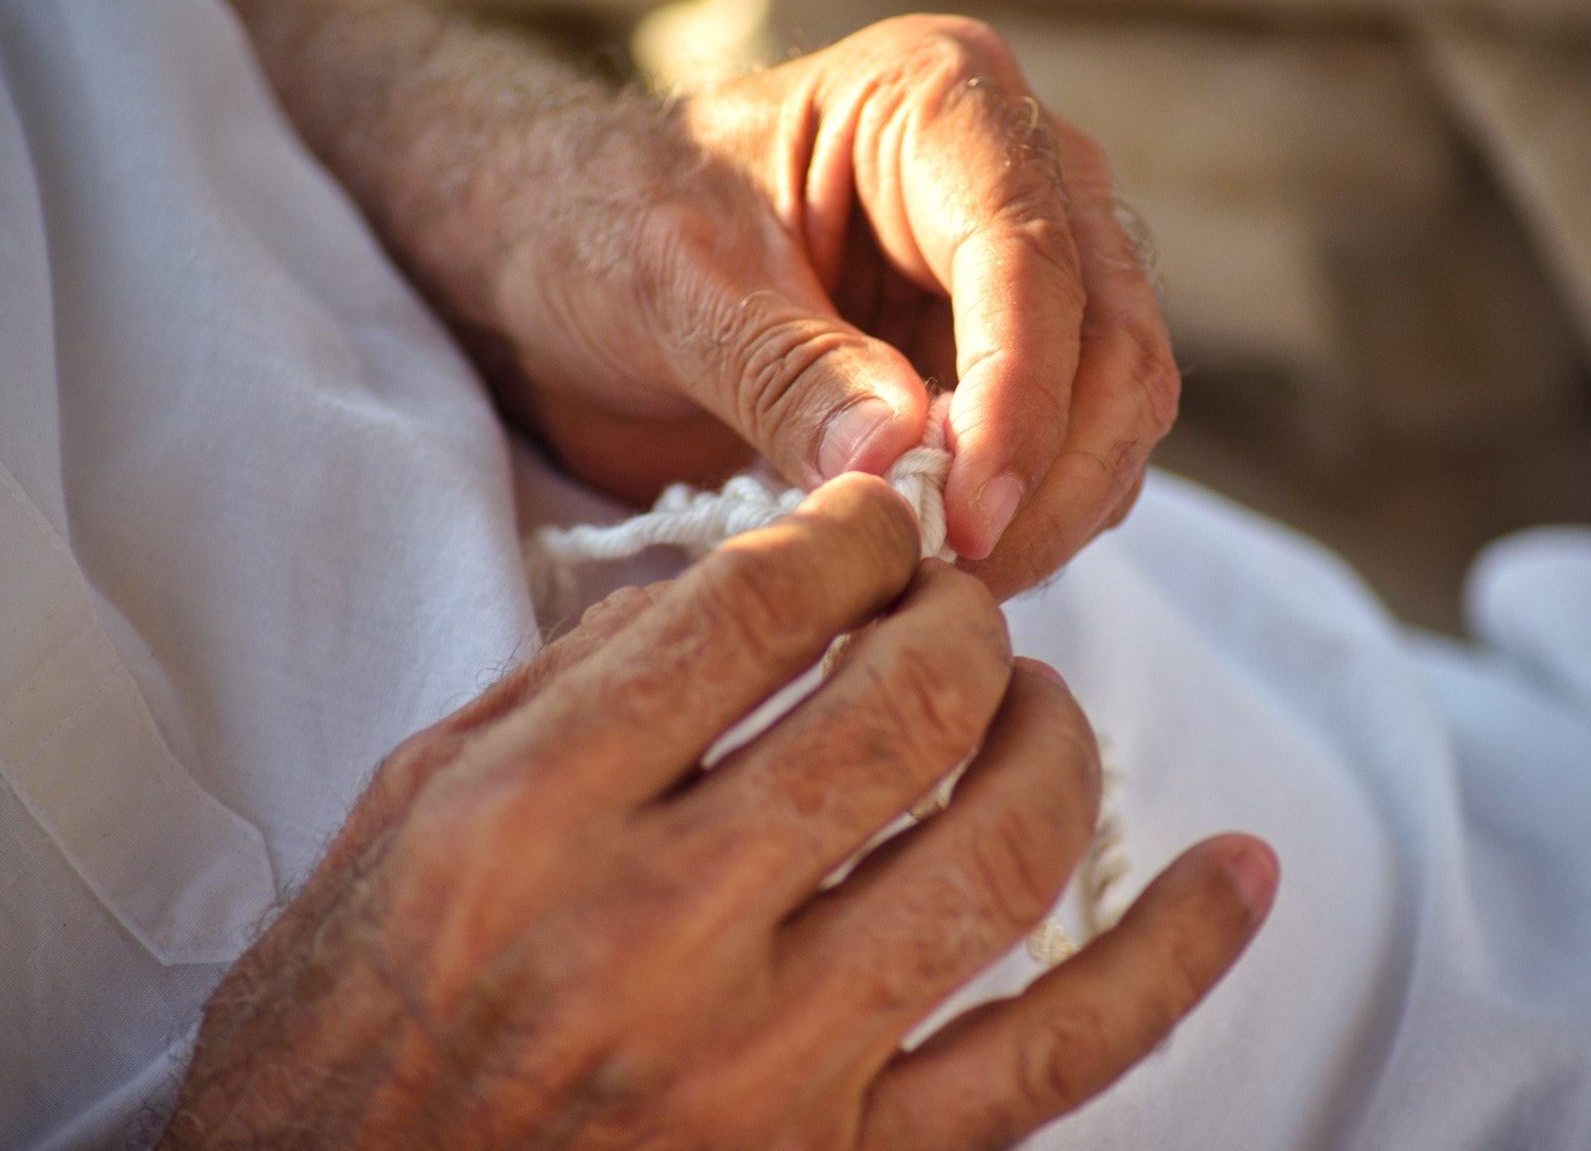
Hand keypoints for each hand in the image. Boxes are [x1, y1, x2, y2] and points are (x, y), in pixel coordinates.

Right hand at [159, 476, 1274, 1148]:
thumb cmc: (349, 1021)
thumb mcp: (403, 816)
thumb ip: (571, 686)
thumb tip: (750, 582)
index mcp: (528, 821)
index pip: (756, 609)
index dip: (850, 531)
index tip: (876, 521)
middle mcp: (657, 937)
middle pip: (907, 705)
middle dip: (961, 616)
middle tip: (953, 606)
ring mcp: (771, 1069)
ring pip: (1002, 852)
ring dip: (1051, 739)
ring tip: (1027, 704)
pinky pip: (1056, 1054)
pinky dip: (1174, 957)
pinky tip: (1241, 871)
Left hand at [503, 17, 1178, 596]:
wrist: (557, 247)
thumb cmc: (595, 220)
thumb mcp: (666, 287)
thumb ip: (783, 370)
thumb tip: (900, 463)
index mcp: (939, 95)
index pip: (1028, 259)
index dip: (1019, 402)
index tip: (969, 523)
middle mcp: (1016, 168)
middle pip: (1111, 342)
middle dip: (1050, 476)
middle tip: (954, 578)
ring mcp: (1024, 268)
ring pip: (1113, 411)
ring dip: (1047, 513)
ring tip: (931, 578)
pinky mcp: (1006, 356)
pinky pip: (1067, 454)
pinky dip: (1025, 521)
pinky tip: (935, 559)